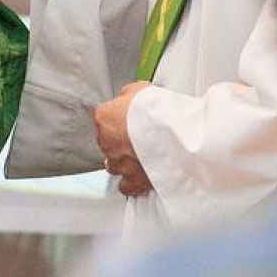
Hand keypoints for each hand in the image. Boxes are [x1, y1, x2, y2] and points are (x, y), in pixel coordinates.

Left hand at [94, 82, 152, 196]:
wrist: (173, 133)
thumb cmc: (157, 111)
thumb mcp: (139, 89)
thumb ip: (127, 96)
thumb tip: (127, 97)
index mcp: (104, 117)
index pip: (103, 118)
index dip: (119, 120)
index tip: (130, 121)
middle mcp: (106, 142)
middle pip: (107, 142)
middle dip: (121, 141)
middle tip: (140, 138)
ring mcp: (118, 162)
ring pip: (113, 165)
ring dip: (124, 161)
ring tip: (141, 156)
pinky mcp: (131, 181)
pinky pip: (125, 186)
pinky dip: (131, 183)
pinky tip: (140, 177)